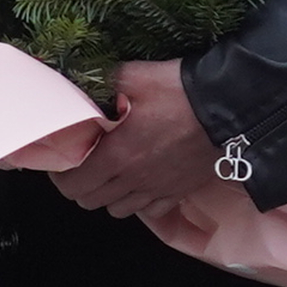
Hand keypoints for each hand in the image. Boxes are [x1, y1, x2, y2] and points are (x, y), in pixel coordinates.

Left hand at [51, 60, 224, 218]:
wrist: (226, 107)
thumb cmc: (179, 91)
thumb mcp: (133, 75)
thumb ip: (102, 83)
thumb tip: (82, 82)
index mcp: (116, 155)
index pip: (72, 185)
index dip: (61, 176)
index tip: (63, 161)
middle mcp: (133, 179)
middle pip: (91, 201)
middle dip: (81, 186)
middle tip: (84, 165)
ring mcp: (157, 190)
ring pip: (117, 210)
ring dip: (109, 195)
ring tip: (111, 174)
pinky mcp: (178, 192)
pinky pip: (149, 211)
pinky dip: (139, 201)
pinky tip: (141, 181)